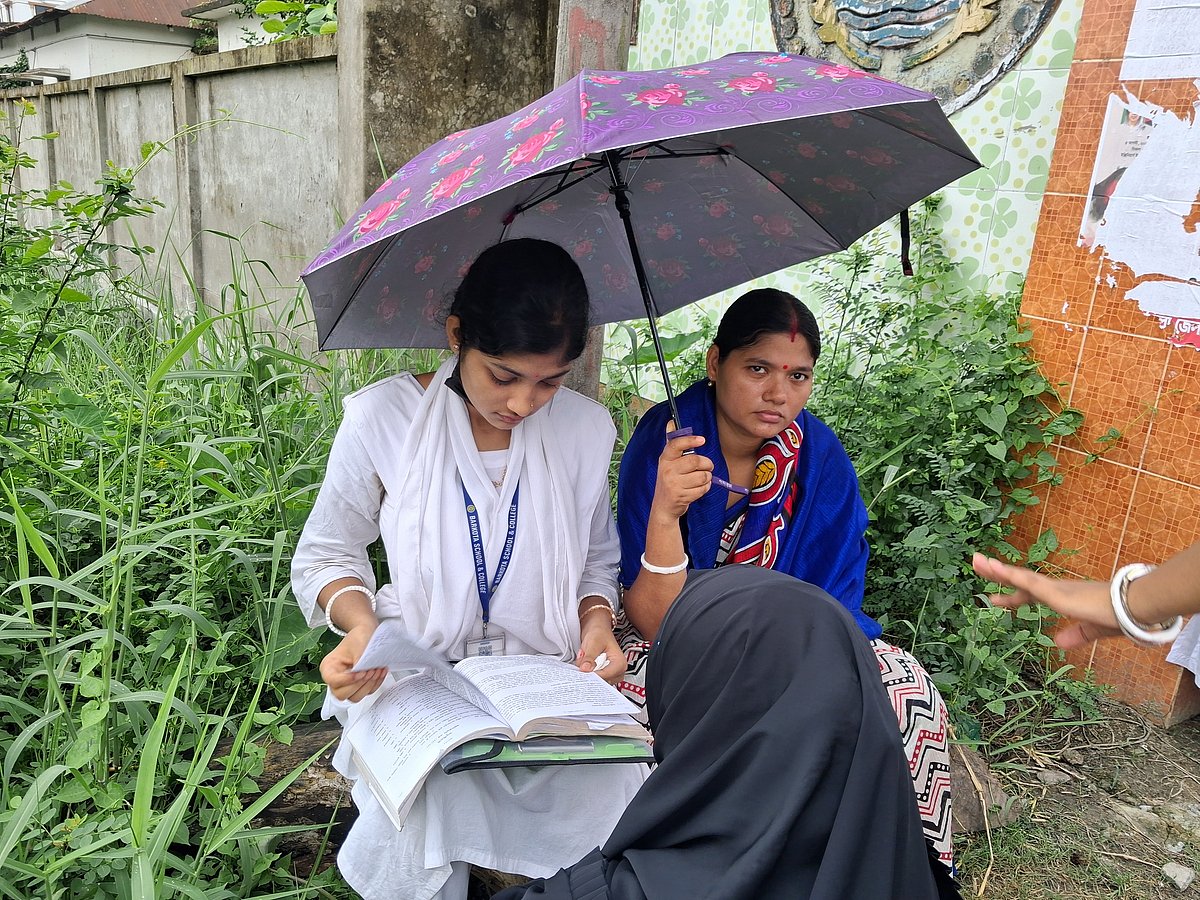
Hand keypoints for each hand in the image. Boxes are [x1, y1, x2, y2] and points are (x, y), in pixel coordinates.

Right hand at [319, 623, 387, 700]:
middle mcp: (336, 678)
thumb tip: (362, 671)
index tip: (361, 672)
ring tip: (376, 671)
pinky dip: (375, 684)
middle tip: (370, 671)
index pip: (333, 681)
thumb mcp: (358, 644)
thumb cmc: (358, 638)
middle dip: (359, 684)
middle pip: (342, 694)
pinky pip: (367, 693)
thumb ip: (359, 659)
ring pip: (355, 697)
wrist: (367, 635)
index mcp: (329, 667)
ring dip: (368, 685)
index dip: (348, 679)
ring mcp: (348, 684)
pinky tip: (379, 673)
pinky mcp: (359, 686)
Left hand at [576, 613, 626, 684]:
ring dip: (588, 679)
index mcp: (620, 662)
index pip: (607, 675)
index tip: (582, 675)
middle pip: (604, 682)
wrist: (597, 629)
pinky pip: (595, 681)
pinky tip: (580, 672)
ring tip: (579, 672)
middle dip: (590, 679)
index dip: (594, 676)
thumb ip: (589, 656)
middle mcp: (617, 670)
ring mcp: (610, 674)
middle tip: (578, 675)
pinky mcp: (603, 674)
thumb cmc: (599, 633)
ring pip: (599, 683)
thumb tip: (585, 669)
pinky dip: (587, 677)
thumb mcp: (593, 642)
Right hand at [649, 420, 712, 520]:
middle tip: (707, 466)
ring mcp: (674, 484)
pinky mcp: (682, 496)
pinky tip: (697, 489)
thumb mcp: (667, 461)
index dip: (690, 440)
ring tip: (699, 479)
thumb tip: (671, 422)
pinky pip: (703, 488)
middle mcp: (667, 470)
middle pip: (695, 461)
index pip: (676, 445)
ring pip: (702, 476)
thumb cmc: (669, 480)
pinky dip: (705, 488)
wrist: (663, 506)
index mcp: (665, 458)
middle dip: (707, 464)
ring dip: (706, 478)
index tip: (702, 440)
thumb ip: (672, 443)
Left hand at [972, 552, 1120, 648]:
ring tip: (977, 561)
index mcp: (1063, 597)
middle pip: (1020, 580)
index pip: (1031, 594)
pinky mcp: (1059, 594)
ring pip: (1021, 577)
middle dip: (997, 574)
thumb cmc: (1119, 616)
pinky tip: (998, 571)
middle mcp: (1056, 589)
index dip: (1011, 595)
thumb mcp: (1093, 630)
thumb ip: (1076, 635)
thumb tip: (1058, 644)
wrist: (1137, 607)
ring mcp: (1056, 589)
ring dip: (999, 570)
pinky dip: (1013, 577)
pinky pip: (1031, 583)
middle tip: (976, 563)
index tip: (992, 597)